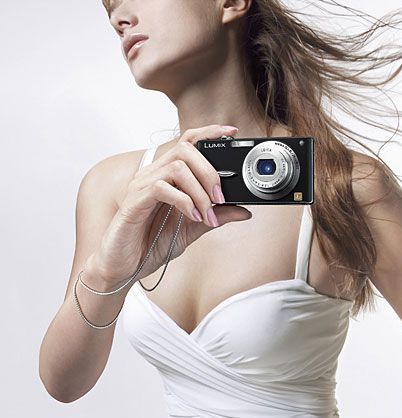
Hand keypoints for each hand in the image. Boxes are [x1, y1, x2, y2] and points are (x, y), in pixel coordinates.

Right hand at [91, 124, 251, 286]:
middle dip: (209, 172)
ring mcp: (141, 186)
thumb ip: (216, 216)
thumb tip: (244, 210)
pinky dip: (183, 202)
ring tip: (206, 214)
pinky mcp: (134, 202)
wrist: (124, 267)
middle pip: (185, 149)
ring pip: (176, 167)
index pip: (187, 142)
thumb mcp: (192, 229)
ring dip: (199, 191)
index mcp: (165, 176)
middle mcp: (152, 175)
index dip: (209, 133)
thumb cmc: (150, 245)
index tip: (232, 133)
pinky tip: (192, 217)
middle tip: (220, 198)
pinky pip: (161, 188)